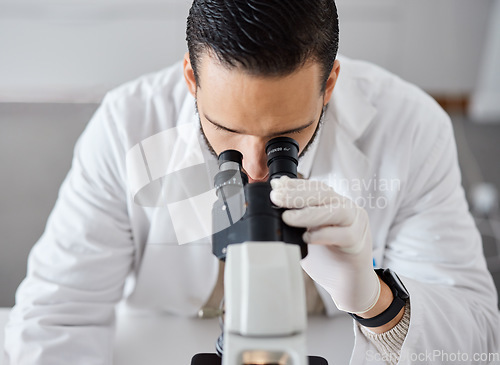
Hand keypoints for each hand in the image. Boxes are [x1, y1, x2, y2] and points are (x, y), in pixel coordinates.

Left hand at [270, 176, 379, 313]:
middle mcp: (347, 209)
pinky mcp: (358, 243)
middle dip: (298, 195)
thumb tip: (272, 203)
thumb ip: (294, 220)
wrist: (348, 285)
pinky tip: (307, 238)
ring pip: (337, 210)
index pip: (316, 187)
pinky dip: (323, 235)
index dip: (295, 185)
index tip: (276, 186)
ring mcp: (356, 225)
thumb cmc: (326, 259)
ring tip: (287, 218)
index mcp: (334, 204)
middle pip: (325, 194)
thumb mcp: (305, 235)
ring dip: (309, 213)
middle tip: (276, 198)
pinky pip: (343, 234)